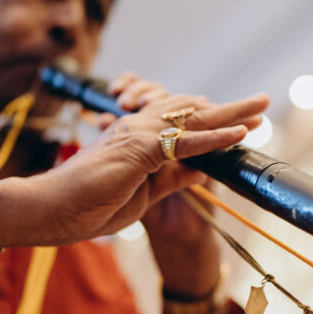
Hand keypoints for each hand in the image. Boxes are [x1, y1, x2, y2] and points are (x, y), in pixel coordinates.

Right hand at [0, 90, 267, 251]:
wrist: (51, 211)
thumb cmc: (88, 204)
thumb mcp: (143, 194)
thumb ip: (172, 178)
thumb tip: (202, 170)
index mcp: (138, 140)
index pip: (184, 125)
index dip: (215, 122)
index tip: (243, 122)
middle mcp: (139, 130)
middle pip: (193, 113)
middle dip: (229, 109)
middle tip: (261, 103)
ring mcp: (139, 136)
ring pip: (193, 120)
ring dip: (230, 114)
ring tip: (261, 108)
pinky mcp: (140, 151)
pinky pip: (185, 143)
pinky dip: (215, 138)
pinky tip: (240, 133)